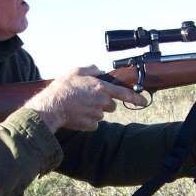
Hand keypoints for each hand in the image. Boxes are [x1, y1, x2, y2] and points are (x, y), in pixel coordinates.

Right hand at [24, 66, 147, 131]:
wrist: (51, 107)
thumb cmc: (63, 88)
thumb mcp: (76, 71)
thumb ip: (91, 69)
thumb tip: (99, 70)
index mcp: (101, 88)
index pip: (125, 93)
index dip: (136, 97)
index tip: (144, 101)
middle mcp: (102, 102)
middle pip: (111, 105)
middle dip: (104, 103)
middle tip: (89, 99)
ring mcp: (96, 115)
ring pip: (101, 114)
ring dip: (94, 111)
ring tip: (79, 106)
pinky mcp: (90, 126)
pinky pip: (93, 124)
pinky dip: (87, 120)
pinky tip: (77, 115)